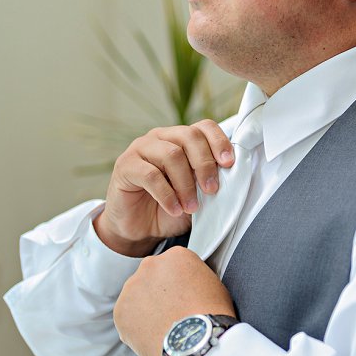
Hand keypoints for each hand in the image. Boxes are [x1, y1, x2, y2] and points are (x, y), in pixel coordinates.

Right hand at [95, 119, 234, 255]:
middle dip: (205, 164)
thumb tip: (230, 177)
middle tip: (212, 190)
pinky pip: (150, 175)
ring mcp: (140, 149)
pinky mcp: (125, 166)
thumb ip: (209, 181)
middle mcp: (160, 138)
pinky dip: (167, 195)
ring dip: (186, 184)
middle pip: (189, 136)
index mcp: (179, 139)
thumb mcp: (197, 194)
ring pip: (171, 155)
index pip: (203, 127)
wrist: (139, 228)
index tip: (229, 164)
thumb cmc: (169, 207)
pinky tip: (174, 209)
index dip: (219, 141)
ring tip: (191, 206)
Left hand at [113, 246, 235, 355]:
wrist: (197, 342)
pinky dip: (136, 328)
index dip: (178, 285)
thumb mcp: (213, 284)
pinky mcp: (120, 311)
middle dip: (159, 294)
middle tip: (172, 313)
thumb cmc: (210, 316)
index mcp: (174, 256)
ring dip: (146, 310)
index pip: (171, 266)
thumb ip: (192, 277)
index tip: (182, 297)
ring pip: (136, 298)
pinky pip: (126, 318)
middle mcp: (149, 266)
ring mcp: (131, 289)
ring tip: (165, 327)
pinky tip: (154, 336)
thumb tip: (185, 285)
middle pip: (151, 279)